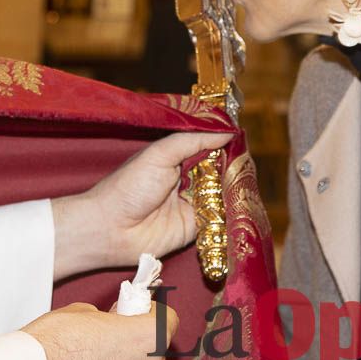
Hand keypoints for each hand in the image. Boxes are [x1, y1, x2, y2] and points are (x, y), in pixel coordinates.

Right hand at [21, 302, 177, 359]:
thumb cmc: (57, 344)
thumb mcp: (86, 312)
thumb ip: (110, 318)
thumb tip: (110, 322)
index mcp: (149, 337)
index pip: (170, 320)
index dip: (152, 312)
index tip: (139, 310)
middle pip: (156, 348)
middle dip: (138, 339)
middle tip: (116, 332)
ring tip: (101, 355)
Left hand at [52, 131, 231, 278]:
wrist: (111, 228)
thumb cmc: (129, 186)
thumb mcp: (161, 153)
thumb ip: (193, 141)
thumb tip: (226, 131)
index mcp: (177, 157)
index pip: (209, 146)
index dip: (225, 143)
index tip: (243, 138)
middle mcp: (187, 179)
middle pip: (220, 170)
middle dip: (234, 166)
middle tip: (249, 163)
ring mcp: (192, 203)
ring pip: (222, 192)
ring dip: (233, 188)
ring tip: (248, 181)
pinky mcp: (196, 226)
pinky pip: (219, 216)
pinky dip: (230, 211)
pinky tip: (241, 203)